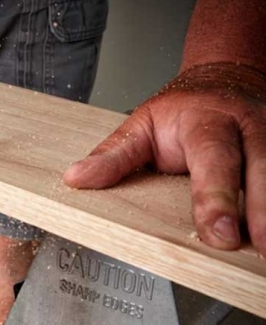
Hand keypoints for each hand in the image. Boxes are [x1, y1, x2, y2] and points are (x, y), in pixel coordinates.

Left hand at [64, 62, 265, 254]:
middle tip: (256, 247)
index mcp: (207, 122)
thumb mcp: (141, 124)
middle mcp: (247, 128)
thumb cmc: (183, 109)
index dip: (215, 198)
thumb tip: (77, 179)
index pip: (212, 159)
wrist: (224, 77)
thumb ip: (113, 155)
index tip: (218, 233)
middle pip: (260, 169)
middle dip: (260, 211)